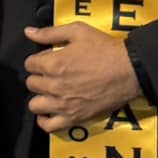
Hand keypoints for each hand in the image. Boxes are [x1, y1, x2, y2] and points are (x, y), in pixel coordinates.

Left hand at [24, 22, 140, 132]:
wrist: (128, 70)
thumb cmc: (104, 49)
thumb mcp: (78, 31)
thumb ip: (50, 32)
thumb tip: (29, 32)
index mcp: (54, 64)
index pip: (29, 64)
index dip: (37, 59)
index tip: (46, 58)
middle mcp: (55, 86)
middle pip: (31, 83)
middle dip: (38, 75)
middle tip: (50, 72)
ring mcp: (64, 105)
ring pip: (35, 105)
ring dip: (40, 96)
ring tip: (50, 90)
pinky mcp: (74, 118)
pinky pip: (48, 126)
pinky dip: (44, 120)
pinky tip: (49, 111)